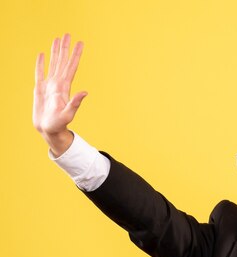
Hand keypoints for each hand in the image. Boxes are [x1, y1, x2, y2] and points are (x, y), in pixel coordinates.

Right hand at [33, 34, 86, 156]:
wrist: (49, 131)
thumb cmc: (59, 125)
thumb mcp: (69, 114)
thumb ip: (76, 103)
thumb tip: (86, 92)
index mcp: (65, 87)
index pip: (71, 66)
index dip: (75, 54)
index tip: (80, 42)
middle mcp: (58, 84)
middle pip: (62, 61)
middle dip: (65, 48)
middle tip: (67, 34)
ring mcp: (49, 86)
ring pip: (52, 64)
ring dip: (54, 52)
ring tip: (57, 39)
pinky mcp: (40, 89)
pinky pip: (39, 73)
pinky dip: (40, 63)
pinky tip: (41, 55)